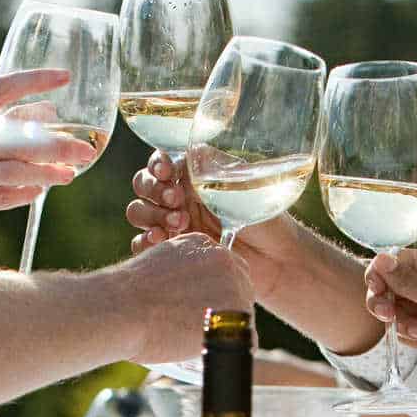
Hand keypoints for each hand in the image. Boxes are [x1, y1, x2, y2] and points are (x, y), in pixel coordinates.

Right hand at [0, 69, 99, 239]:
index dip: (34, 80)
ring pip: (12, 170)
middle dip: (55, 144)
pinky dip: (22, 194)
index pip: (1, 89)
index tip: (65, 76)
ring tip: (70, 174)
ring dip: (46, 174)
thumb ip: (0, 124)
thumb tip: (49, 113)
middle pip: (16, 137)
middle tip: (85, 149)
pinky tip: (39, 192)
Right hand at [107, 234, 255, 363]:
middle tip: (200, 326)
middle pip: (241, 289)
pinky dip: (233, 350)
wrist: (122, 309)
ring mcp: (234, 288)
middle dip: (225, 309)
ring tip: (197, 339)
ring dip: (226, 331)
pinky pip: (248, 340)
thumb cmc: (127, 295)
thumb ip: (178, 271)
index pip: (224, 269)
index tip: (200, 305)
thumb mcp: (155, 265)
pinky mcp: (237, 317)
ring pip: (244, 316)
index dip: (215, 291)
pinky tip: (210, 351)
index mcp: (203, 245)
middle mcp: (224, 261)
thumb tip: (183, 291)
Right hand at [125, 152, 304, 304]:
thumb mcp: (241, 187)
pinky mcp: (173, 250)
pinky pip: (143, 244)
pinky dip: (144, 242)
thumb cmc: (265, 217)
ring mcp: (173, 223)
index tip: (167, 173)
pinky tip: (160, 243)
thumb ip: (212, 174)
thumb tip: (189, 157)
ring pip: (139, 212)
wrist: (277, 259)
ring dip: (151, 216)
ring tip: (179, 226)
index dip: (157, 164)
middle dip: (154, 191)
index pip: (161, 161)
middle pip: (143, 185)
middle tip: (178, 203)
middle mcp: (179, 195)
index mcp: (194, 174)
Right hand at [364, 249, 416, 378]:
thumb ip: (404, 280)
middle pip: (388, 289)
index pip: (391, 262)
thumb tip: (379, 257)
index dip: (379, 276)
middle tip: (389, 318)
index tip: (377, 291)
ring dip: (406, 327)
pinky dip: (416, 339)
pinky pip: (407, 331)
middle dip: (388, 306)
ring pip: (396, 314)